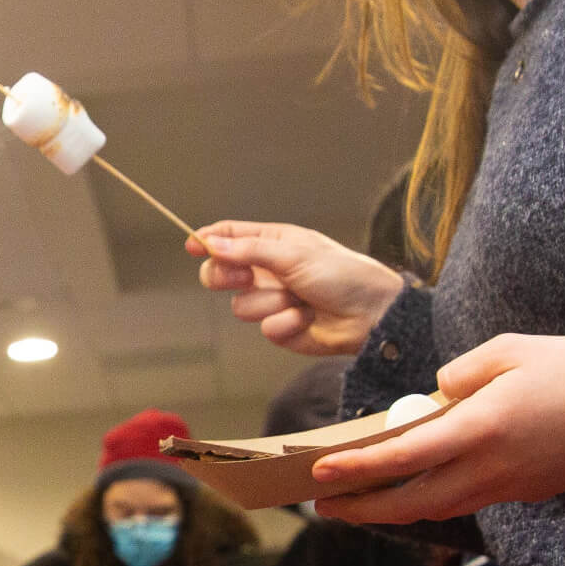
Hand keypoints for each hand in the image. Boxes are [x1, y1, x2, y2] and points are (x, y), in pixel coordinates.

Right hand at [190, 220, 404, 355]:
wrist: (372, 314)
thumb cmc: (342, 274)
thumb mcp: (295, 254)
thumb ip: (250, 250)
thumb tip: (213, 244)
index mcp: (274, 244)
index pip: (231, 236)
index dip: (209, 240)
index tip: (192, 246)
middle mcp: (269, 272)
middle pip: (223, 272)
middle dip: (227, 276)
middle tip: (243, 277)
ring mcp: (273, 301)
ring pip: (242, 306)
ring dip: (270, 303)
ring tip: (299, 299)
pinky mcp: (280, 329)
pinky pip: (265, 328)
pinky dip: (286, 324)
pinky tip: (307, 318)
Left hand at [309, 333, 564, 523]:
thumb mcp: (509, 351)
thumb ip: (459, 374)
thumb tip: (431, 397)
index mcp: (481, 428)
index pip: (403, 456)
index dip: (357, 468)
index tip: (320, 474)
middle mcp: (491, 468)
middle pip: (412, 501)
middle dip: (361, 507)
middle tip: (321, 505)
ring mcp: (511, 487)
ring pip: (438, 508)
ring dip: (393, 509)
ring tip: (355, 503)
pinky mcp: (528, 493)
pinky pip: (468, 502)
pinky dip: (431, 501)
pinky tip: (413, 489)